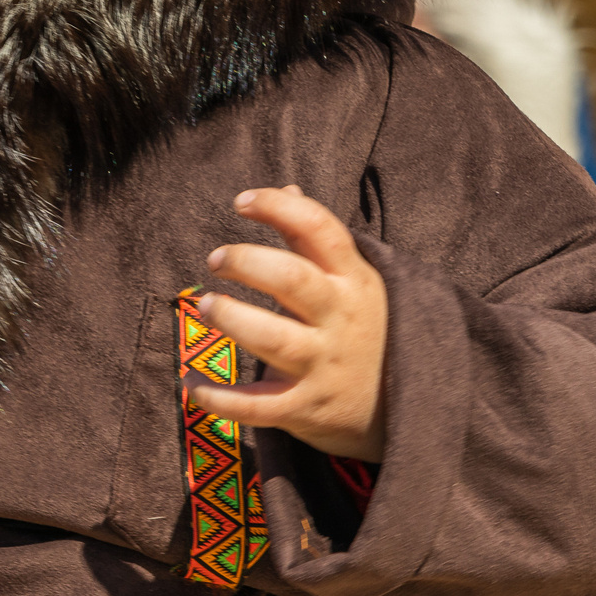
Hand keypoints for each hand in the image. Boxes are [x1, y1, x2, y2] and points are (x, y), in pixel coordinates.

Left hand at [189, 185, 388, 462]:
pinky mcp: (308, 407)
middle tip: (215, 259)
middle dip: (247, 262)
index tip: (241, 202)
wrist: (402, 408)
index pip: (320, 229)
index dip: (279, 207)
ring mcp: (325, 365)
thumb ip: (315, 238)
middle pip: (292, 280)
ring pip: (274, 340)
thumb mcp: (351, 281)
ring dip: (232, 319)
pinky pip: (259, 406)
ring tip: (206, 305)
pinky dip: (223, 399)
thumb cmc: (361, 327)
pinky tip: (192, 386)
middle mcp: (341, 319)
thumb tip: (288, 187)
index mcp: (353, 280)